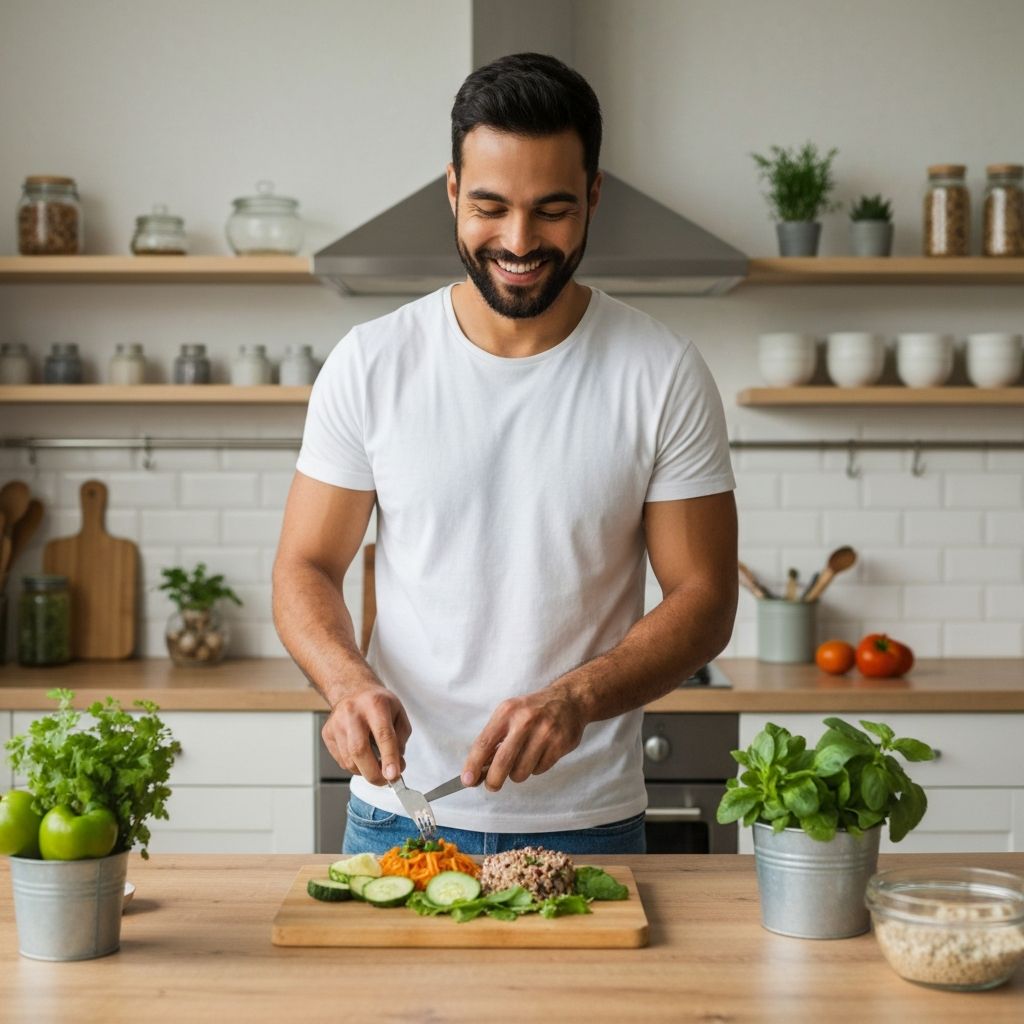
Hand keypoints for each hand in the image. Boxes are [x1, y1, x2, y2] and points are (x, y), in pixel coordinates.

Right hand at [322, 683, 411, 785]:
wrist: (353, 691)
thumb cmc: (378, 704)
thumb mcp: (399, 715)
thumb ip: (401, 741)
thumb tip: (396, 767)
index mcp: (375, 704)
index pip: (383, 735)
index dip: (389, 758)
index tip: (394, 776)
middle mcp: (352, 712)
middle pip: (359, 750)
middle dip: (374, 773)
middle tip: (385, 781)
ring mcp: (336, 723)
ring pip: (349, 760)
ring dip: (365, 771)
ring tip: (375, 765)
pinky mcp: (327, 733)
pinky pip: (341, 761)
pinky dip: (355, 766)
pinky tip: (362, 757)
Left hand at [460, 688, 585, 791]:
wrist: (569, 700)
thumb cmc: (531, 711)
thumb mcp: (509, 715)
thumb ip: (493, 739)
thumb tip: (476, 770)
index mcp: (507, 712)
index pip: (484, 743)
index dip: (473, 765)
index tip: (467, 781)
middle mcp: (525, 721)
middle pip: (503, 762)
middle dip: (493, 780)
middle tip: (492, 785)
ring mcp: (544, 733)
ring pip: (521, 771)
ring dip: (517, 773)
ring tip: (522, 760)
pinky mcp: (560, 744)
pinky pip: (539, 770)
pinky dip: (535, 768)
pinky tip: (539, 754)